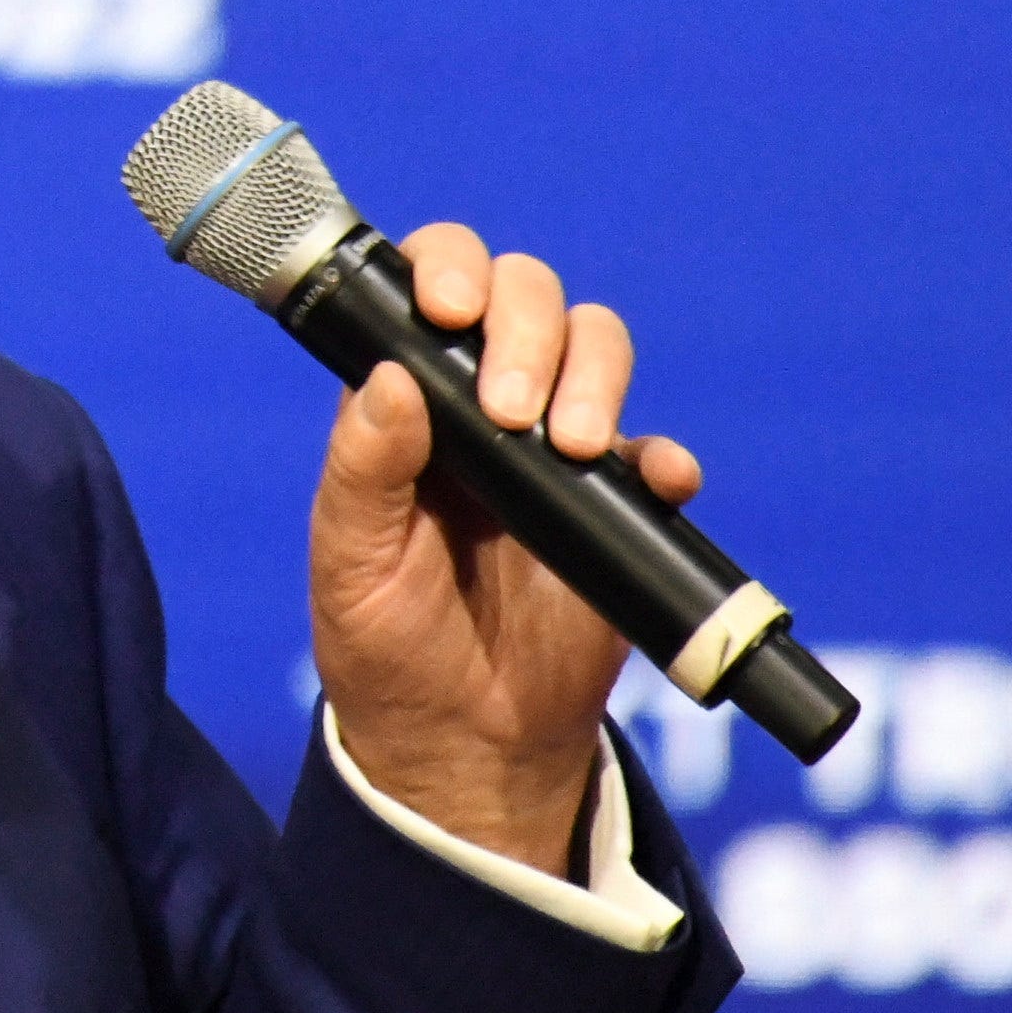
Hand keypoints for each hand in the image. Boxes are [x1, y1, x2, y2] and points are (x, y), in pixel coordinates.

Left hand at [309, 225, 702, 876]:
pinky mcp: (614, 506)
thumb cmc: (386, 645)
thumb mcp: (349, 564)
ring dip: (593, 375)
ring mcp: (553, 449)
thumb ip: (363, 472)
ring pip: (596, 348)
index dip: (447, 270)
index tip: (448, 309)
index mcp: (405, 406)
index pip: (430, 291)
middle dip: (528, 328)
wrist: (464, 742)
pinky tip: (655, 479)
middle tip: (511, 411)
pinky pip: (654, 455)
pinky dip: (662, 456)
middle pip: (526, 298)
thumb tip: (391, 378)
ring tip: (568, 448)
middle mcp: (480, 405)